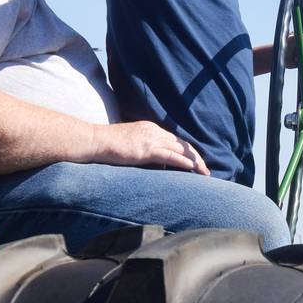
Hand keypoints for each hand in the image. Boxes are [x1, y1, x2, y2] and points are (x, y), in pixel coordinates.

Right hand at [94, 120, 209, 174]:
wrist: (96, 141)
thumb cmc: (109, 145)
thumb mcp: (131, 145)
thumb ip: (144, 150)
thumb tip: (154, 163)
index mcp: (151, 129)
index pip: (175, 140)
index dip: (187, 152)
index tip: (196, 163)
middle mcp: (154, 131)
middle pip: (181, 144)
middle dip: (196, 157)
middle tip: (206, 171)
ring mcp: (150, 139)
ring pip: (179, 149)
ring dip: (194, 161)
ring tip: (204, 172)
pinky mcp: (146, 149)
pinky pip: (169, 155)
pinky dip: (183, 162)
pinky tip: (192, 168)